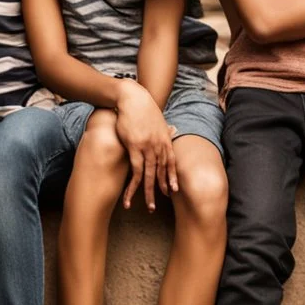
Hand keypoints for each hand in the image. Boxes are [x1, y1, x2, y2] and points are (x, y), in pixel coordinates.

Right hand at [114, 81, 177, 210]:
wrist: (132, 98)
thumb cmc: (143, 108)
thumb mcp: (157, 119)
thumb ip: (164, 130)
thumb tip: (171, 130)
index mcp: (165, 140)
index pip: (170, 163)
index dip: (171, 178)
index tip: (173, 190)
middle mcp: (159, 146)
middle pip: (161, 173)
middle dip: (161, 190)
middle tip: (160, 205)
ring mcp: (148, 148)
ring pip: (150, 176)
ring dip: (149, 193)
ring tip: (149, 207)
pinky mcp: (134, 148)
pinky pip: (136, 172)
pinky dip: (133, 186)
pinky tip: (130, 196)